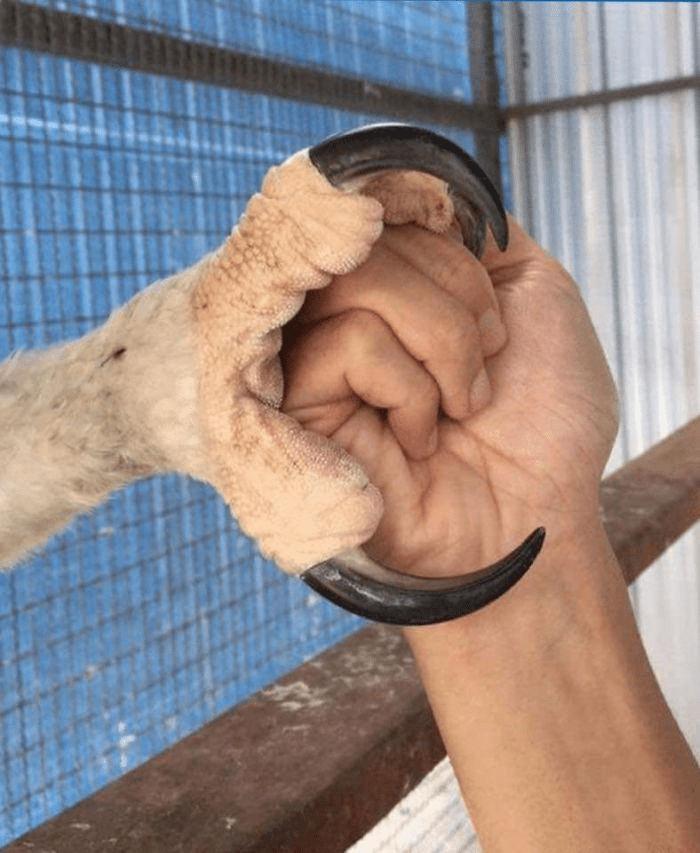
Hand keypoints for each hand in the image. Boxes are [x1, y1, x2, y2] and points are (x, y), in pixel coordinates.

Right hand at [282, 219, 617, 575]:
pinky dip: (410, 390)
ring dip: (441, 344)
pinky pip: (349, 345)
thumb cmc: (544, 416)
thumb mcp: (537, 290)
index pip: (390, 208)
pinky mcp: (304, 407)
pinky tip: (419, 438)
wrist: (535, 512)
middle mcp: (352, 313)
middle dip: (455, 299)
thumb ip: (474, 231)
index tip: (491, 304)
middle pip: (371, 237)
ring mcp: (324, 358)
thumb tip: (421, 191)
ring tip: (459, 407)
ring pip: (359, 284)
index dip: (448, 246)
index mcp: (402, 286)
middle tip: (487, 365)